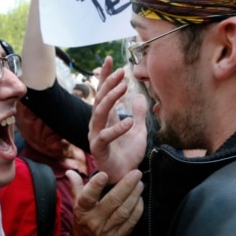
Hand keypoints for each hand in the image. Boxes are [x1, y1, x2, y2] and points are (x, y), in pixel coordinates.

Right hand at [68, 169, 143, 235]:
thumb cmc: (83, 223)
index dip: (96, 186)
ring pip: (123, 211)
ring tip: (140, 184)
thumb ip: (76, 187)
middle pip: (112, 201)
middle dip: (126, 185)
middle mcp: (94, 221)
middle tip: (136, 173)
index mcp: (82, 211)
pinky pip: (131, 222)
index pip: (87, 197)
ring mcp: (107, 231)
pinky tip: (140, 199)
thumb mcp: (77, 206)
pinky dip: (137, 210)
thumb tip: (70, 171)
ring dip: (134, 196)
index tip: (104, 174)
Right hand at [89, 56, 146, 182]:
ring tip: (123, 87)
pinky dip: (117, 128)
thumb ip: (138, 114)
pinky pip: (105, 136)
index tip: (110, 59)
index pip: (103, 92)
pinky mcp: (98, 148)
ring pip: (99, 112)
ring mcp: (96, 135)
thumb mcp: (139, 130)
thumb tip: (139, 96)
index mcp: (106, 117)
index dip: (105, 76)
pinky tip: (129, 121)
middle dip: (109, 83)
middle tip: (121, 72)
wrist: (126, 177)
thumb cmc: (128, 154)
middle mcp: (97, 124)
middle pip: (100, 98)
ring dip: (110, 98)